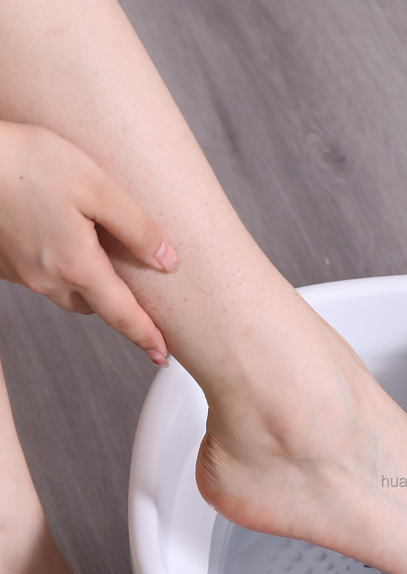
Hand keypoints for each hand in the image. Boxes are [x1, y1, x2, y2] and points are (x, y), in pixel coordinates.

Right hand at [0, 120, 176, 363]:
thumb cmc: (26, 161)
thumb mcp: (96, 186)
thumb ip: (137, 228)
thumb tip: (167, 261)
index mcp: (76, 266)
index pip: (122, 315)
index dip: (146, 336)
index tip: (164, 357)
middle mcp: (47, 278)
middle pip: (95, 305)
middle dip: (117, 305)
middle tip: (139, 300)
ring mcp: (20, 272)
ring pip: (66, 292)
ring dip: (86, 284)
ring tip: (99, 261)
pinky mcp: (2, 262)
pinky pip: (40, 276)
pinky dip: (57, 266)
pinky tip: (59, 239)